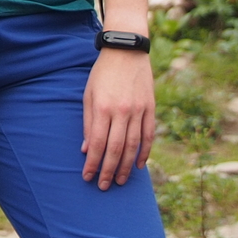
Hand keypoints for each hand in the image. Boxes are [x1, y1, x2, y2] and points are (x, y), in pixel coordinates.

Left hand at [81, 47, 154, 189]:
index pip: (97, 143)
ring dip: (126, 166)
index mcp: (103, 107)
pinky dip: (144, 152)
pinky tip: (138, 165)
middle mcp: (121, 111)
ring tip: (120, 181)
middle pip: (115, 149)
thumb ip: (88, 122)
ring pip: (133, 146)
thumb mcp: (88, 94)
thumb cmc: (102, 73)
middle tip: (104, 186)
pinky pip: (148, 136)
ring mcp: (138, 110)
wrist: (126, 51)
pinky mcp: (150, 108)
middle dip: (108, 171)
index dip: (93, 163)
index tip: (88, 177)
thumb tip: (87, 149)